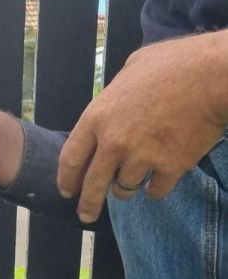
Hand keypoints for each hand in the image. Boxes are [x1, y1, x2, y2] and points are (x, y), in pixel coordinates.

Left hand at [58, 31, 227, 221]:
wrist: (213, 76)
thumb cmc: (175, 63)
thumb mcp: (132, 68)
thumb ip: (116, 92)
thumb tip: (114, 101)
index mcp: (99, 116)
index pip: (71, 157)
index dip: (67, 178)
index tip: (67, 191)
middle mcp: (115, 142)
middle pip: (93, 184)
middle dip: (87, 204)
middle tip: (85, 215)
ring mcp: (142, 157)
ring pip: (124, 190)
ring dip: (126, 190)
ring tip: (131, 185)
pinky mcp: (170, 168)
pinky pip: (156, 191)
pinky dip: (155, 190)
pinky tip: (156, 184)